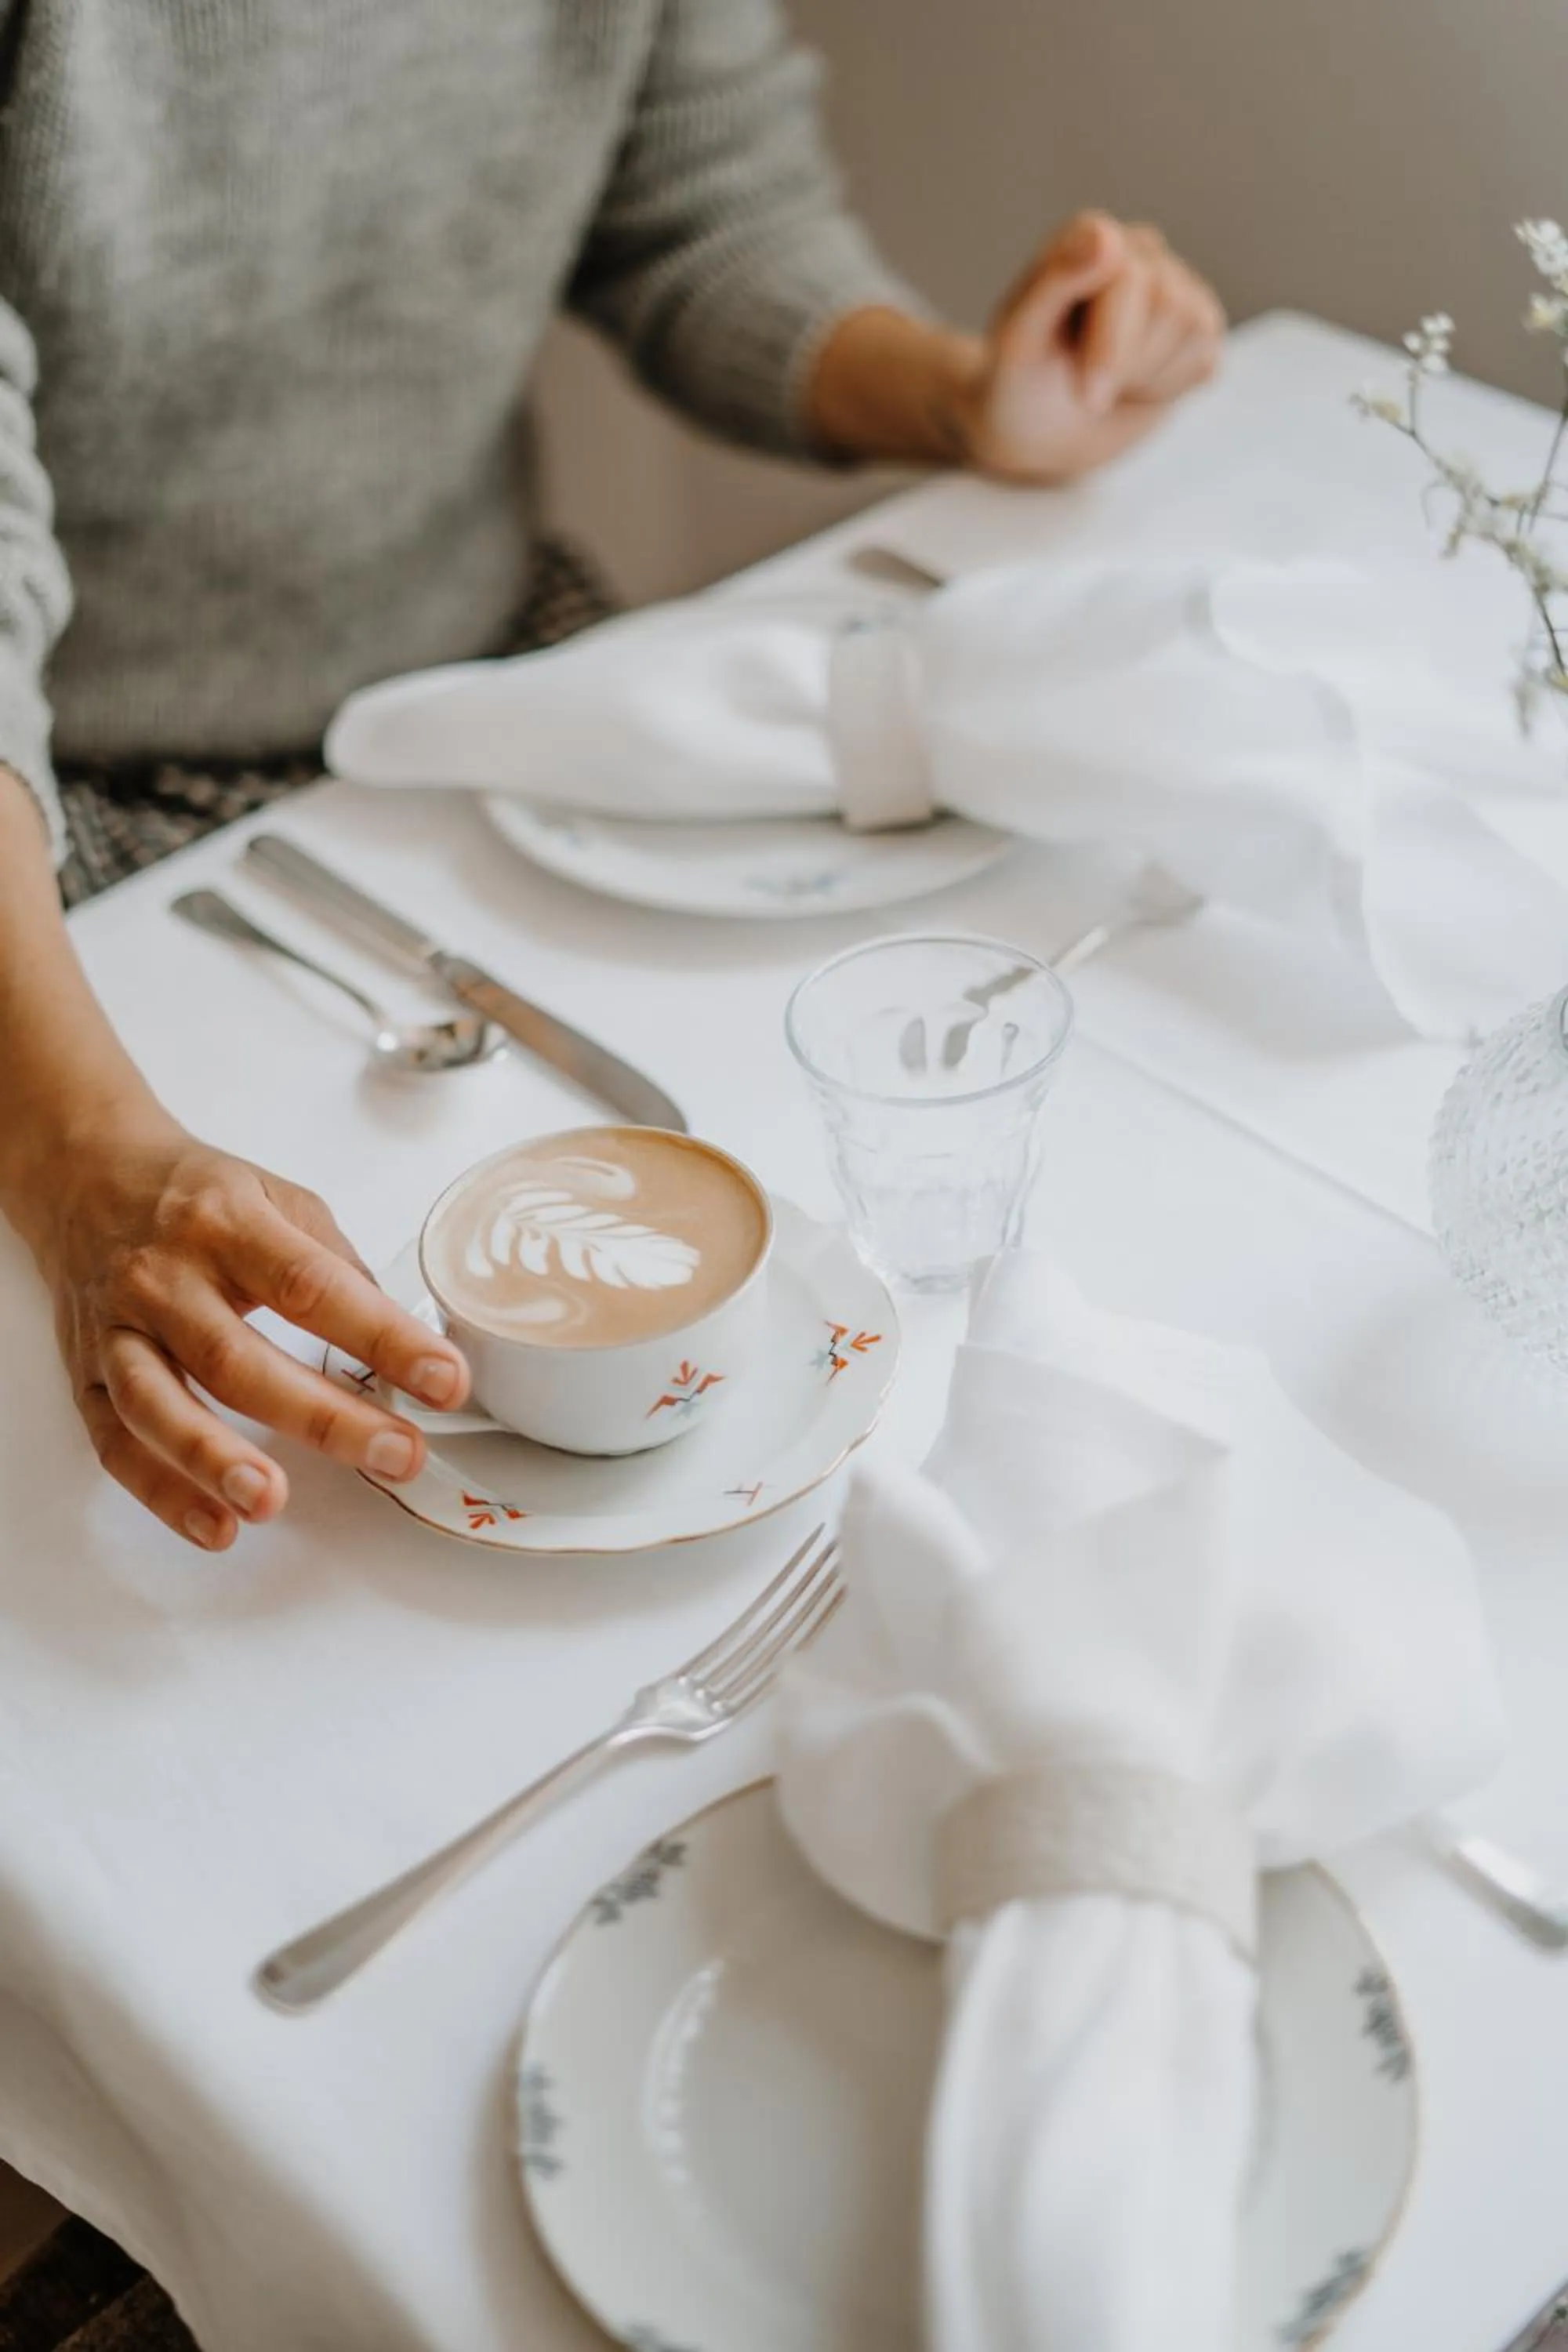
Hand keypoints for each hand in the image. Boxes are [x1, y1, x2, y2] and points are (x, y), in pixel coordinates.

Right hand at [26, 1104, 468, 1549]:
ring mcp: (118, 1330)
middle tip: (397, 1455)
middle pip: (238, 1358)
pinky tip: (216, 1526)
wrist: (84, 1175)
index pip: (312, 1286)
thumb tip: (401, 1343)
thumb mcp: (277, 1197)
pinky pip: (117, 1443)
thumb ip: (336, 1266)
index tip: (444, 1380)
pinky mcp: (86, 1376)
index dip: (382, 1337)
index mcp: (227, 1224)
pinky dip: (163, 1492)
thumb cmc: (195, 1195)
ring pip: (158, 1404)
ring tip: (272, 1503)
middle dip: (324, 1417)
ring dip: (213, 1460)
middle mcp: (165, 1277)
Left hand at [954, 210, 1225, 481]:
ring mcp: (1175, 285)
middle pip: (1168, 301)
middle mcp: (1138, 249)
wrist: (1039, 434)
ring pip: (1193, 326)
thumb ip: (1055, 281)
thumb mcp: (1019, 340)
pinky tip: (1134, 388)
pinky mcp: (1199, 328)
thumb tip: (1105, 236)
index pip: (1128, 275)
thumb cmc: (1019, 382)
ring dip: (1143, 379)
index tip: (1086, 391)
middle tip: (1087, 395)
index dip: (1112, 345)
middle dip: (1125, 366)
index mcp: (1087, 236)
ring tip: (1107, 383)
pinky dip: (1167, 391)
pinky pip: (1206, 360)